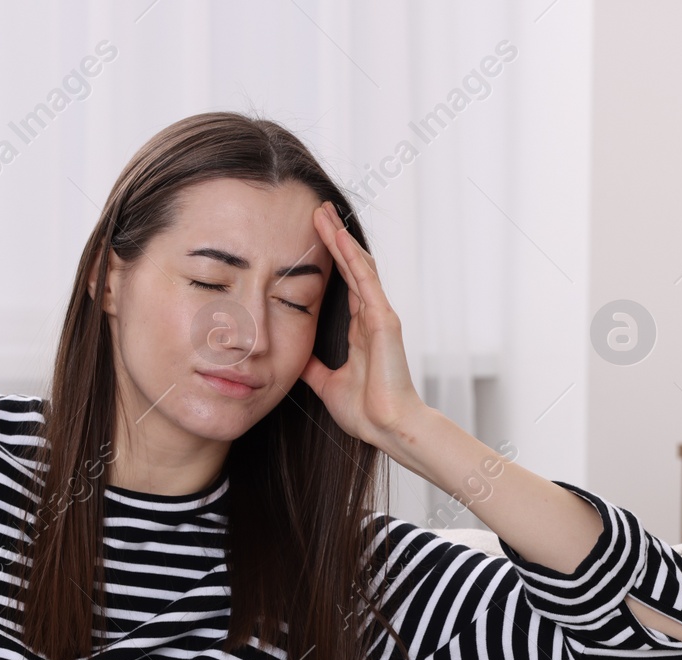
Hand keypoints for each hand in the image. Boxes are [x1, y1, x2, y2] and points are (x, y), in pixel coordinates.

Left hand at [300, 200, 428, 447]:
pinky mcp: (384, 320)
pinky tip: (337, 236)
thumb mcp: (326, 383)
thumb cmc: (366, 412)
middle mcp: (371, 317)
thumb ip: (314, 367)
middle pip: (351, 267)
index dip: (328, 260)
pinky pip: (365, 281)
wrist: (388, 428)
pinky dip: (349, 257)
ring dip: (340, 238)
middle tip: (316, 211)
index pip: (343, 284)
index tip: (310, 238)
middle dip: (333, 239)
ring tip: (323, 212)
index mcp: (360, 330)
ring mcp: (379, 316)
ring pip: (358, 266)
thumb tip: (294, 357)